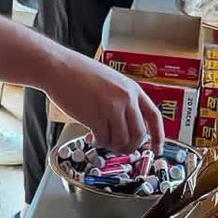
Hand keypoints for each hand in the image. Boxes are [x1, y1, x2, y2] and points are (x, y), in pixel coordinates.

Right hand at [46, 50, 164, 153]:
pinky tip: (91, 136)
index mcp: (132, 89)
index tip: (156, 149)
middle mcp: (126, 98)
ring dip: (112, 145)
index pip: (154, 116)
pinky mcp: (96, 117)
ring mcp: (112, 108)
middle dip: (130, 146)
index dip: (158, 136)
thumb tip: (129, 126)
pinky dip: (98, 143)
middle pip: (139, 134)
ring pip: (121, 140)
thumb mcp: (111, 82)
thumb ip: (123, 100)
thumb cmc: (80, 73)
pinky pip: (104, 140)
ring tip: (101, 138)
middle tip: (118, 147)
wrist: (59, 68)